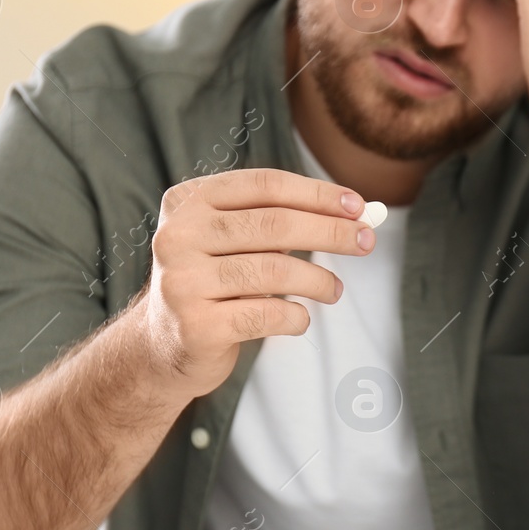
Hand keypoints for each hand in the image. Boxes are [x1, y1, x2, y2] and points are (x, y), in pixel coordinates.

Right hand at [133, 168, 374, 403]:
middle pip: (274, 224)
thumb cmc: (213, 282)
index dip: (317, 194)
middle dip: (330, 232)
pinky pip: (266, 314)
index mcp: (188, 202)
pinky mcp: (195, 326)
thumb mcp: (233, 241)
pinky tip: (299, 317)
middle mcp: (178, 236)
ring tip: (334, 290)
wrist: (162, 345)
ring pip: (274, 270)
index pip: (265, 185)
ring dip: (318, 280)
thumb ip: (282, 222)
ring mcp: (182, 282)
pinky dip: (295, 316)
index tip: (357, 206)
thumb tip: (357, 214)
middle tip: (366, 242)